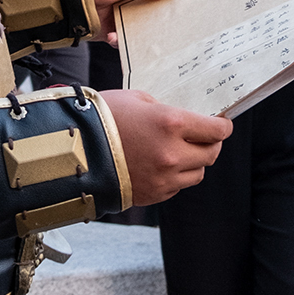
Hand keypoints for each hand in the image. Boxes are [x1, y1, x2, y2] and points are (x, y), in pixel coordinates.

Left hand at [89, 0, 183, 39]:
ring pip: (153, 26)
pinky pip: (130, 39)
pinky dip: (124, 42)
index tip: (203, 0)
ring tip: (153, 39)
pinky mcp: (121, 28)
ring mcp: (134, 13)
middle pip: (169, 7)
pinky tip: (115, 38)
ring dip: (152, 33)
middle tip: (186, 27)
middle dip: (175, 17)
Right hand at [103, 89, 230, 205]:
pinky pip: (176, 187)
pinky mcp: (152, 194)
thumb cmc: (100, 118)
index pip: (216, 131)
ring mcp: (163, 178)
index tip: (220, 124)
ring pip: (198, 173)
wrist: (71, 150)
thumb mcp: (137, 100)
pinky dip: (175, 176)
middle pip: (211, 154)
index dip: (223, 126)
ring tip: (179, 152)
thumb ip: (164, 110)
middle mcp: (172, 153)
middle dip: (210, 143)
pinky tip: (159, 165)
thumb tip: (181, 120)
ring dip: (194, 162)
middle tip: (202, 136)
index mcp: (171, 123)